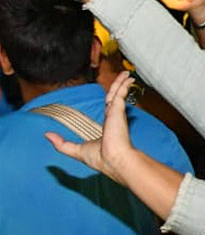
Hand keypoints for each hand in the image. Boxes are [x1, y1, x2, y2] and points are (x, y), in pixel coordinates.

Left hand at [45, 71, 138, 186]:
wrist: (113, 160)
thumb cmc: (101, 158)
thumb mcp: (75, 150)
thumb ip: (61, 143)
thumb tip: (46, 135)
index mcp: (107, 126)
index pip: (109, 109)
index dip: (111, 101)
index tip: (114, 95)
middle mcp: (113, 118)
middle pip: (114, 97)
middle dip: (118, 87)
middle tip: (123, 78)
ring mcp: (117, 114)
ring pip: (118, 93)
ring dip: (121, 82)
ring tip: (126, 74)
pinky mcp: (118, 111)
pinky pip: (121, 93)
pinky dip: (124, 85)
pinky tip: (127, 79)